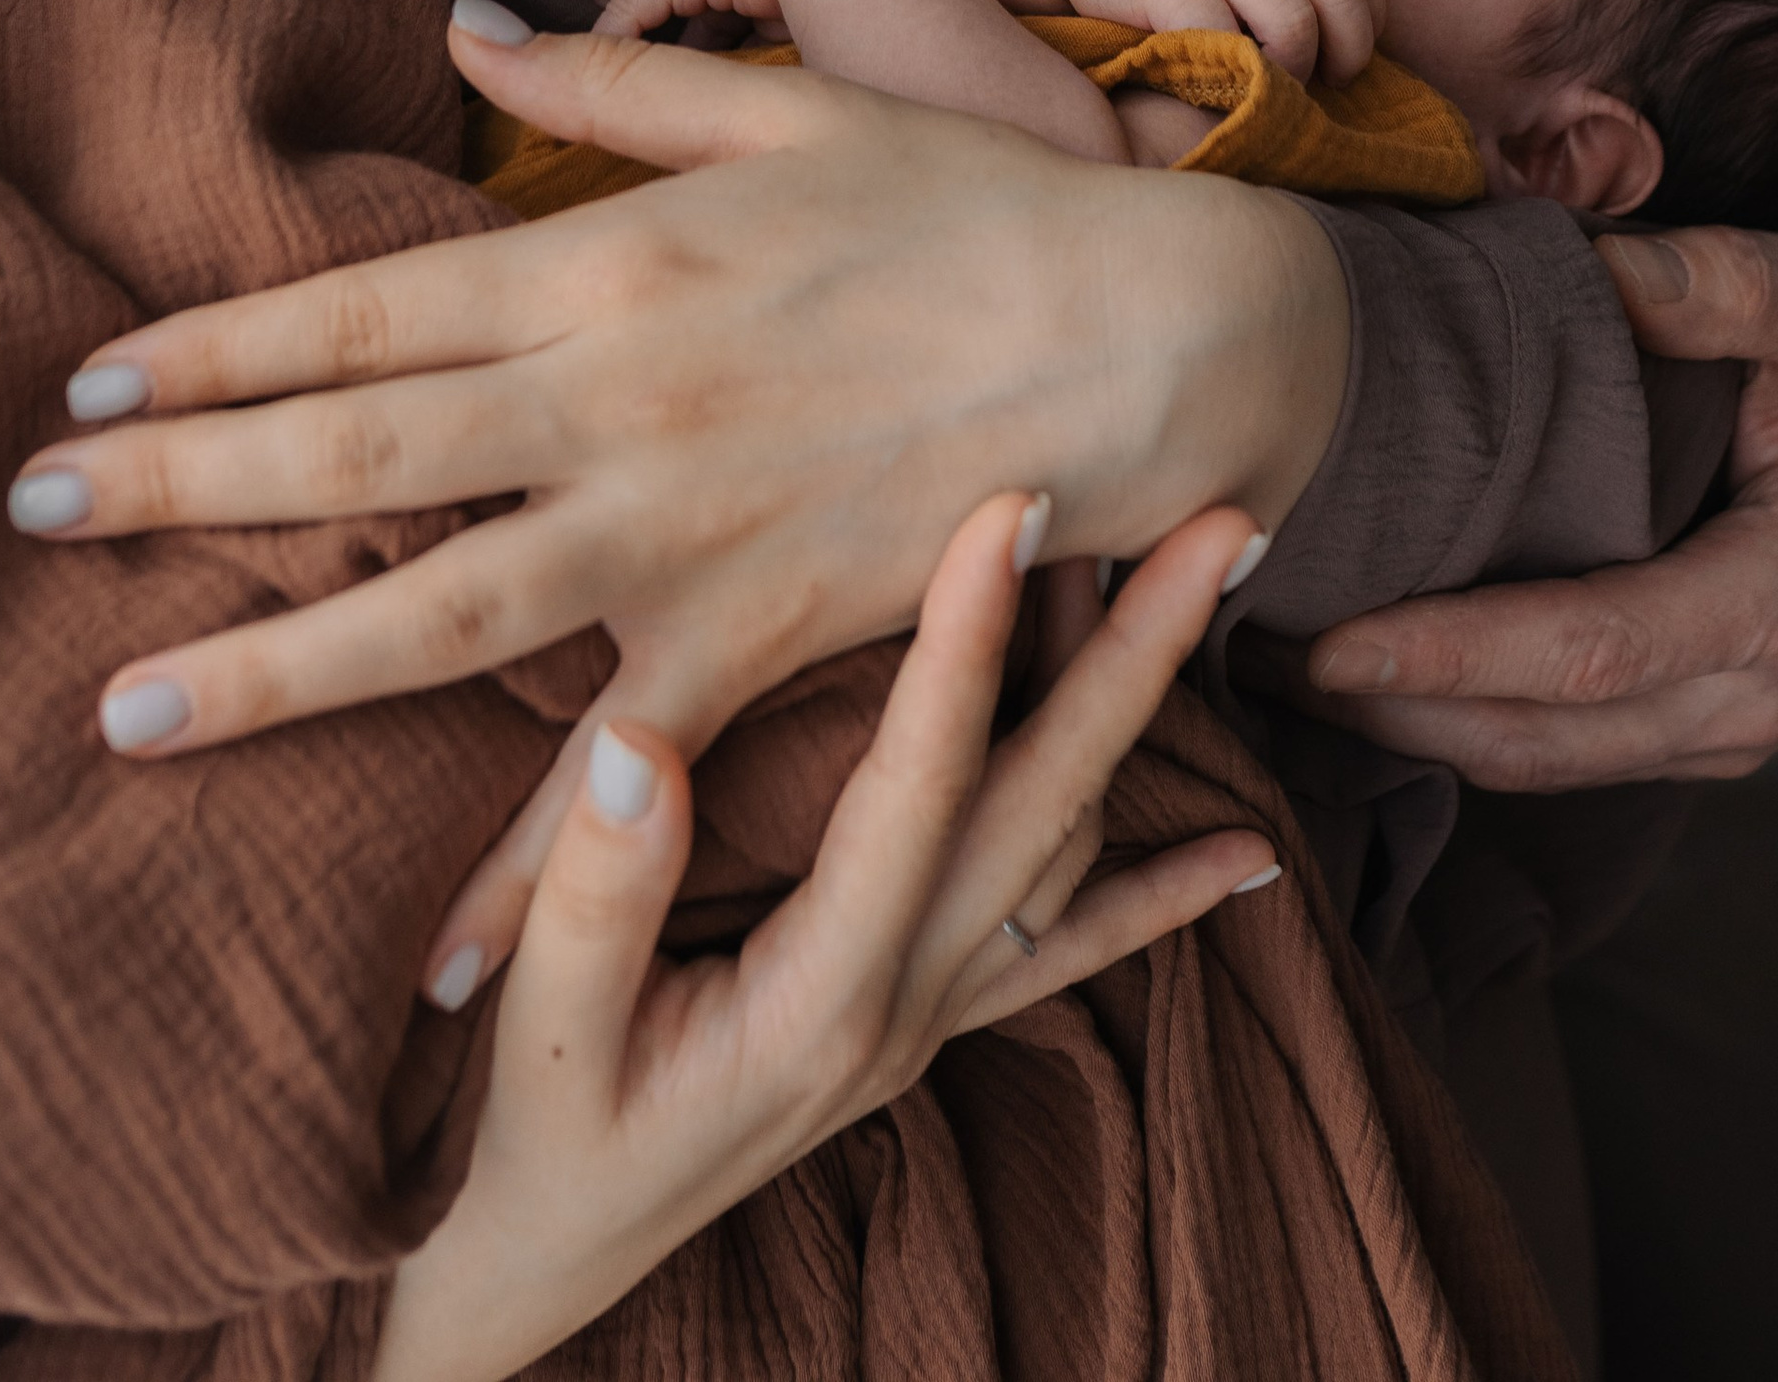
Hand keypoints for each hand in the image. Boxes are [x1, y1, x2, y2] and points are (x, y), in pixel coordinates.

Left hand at [10, 17, 1344, 883]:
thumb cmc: (971, 201)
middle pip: (359, 446)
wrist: (1148, 327)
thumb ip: (609, 81)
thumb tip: (461, 20)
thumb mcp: (787, 107)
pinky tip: (409, 952)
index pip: (369, 298)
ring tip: (126, 715)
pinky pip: (613, 767)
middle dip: (176, 488)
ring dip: (271, 667)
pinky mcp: (763, 635)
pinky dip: (512, 866)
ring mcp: (686, 522)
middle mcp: (623, 390)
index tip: (91, 384)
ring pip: (436, 611)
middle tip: (27, 520)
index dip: (217, 340)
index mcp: (618, 255)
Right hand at [373, 495, 1280, 1381]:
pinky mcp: (921, 1019)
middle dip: (1141, 653)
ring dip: (1132, 708)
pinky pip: (1071, 951)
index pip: (919, 785)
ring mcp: (927, 1016)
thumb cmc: (526, 1145)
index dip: (967, 640)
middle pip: (1052, 801)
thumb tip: (638, 735)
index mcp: (816, 995)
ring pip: (1070, 841)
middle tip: (1224, 521)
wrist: (537, 1274)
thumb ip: (590, 896)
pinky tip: (1251, 855)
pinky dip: (1164, 897)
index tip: (1014, 504)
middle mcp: (903, 1005)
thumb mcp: (534, 1034)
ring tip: (1186, 573)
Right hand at [925, 0, 1384, 82]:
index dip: (1363, 25)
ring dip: (1293, 69)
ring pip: (1297, 20)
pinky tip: (1216, 87)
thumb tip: (1325, 60)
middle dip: (1346, 52)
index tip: (1337, 62)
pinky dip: (1233, 76)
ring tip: (1264, 87)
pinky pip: (1227, 41)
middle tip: (1317, 84)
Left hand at [1298, 224, 1777, 788]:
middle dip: (1387, 710)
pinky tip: (1365, 675)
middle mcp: (1752, 699)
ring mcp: (1726, 732)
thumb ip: (1719, 280)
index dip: (1450, 655)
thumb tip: (1594, 263)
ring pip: (1536, 766)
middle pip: (1537, 738)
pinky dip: (1459, 726)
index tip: (1328, 638)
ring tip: (1271, 667)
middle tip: (1243, 651)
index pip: (1585, 654)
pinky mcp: (1699, 732)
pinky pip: (1562, 753)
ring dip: (1406, 732)